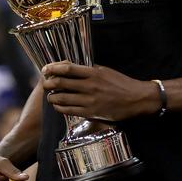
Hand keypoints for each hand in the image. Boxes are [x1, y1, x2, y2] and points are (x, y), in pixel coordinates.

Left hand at [41, 62, 156, 120]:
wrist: (137, 99)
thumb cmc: (121, 83)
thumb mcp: (105, 71)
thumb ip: (89, 69)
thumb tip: (71, 67)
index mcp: (93, 73)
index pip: (67, 68)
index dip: (53, 68)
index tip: (46, 69)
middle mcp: (90, 86)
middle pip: (61, 83)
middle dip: (48, 83)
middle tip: (44, 83)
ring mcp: (90, 100)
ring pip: (62, 98)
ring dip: (52, 97)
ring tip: (49, 95)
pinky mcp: (91, 113)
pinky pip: (69, 110)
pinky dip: (60, 108)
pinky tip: (57, 106)